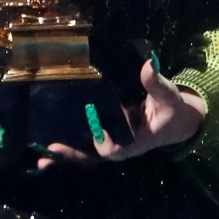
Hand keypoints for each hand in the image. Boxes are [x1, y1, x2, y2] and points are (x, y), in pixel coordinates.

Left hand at [37, 57, 205, 168]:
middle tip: (48, 151)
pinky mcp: (107, 131)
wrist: (178, 120)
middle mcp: (120, 145)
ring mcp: (112, 139)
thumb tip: (149, 64)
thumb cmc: (173, 109)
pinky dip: (70, 138)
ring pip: (86, 150)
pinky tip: (49, 136)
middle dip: (71, 154)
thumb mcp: (169, 97)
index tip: (96, 132)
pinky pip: (87, 138)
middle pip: (93, 154)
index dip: (105, 143)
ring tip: (40, 155)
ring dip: (65, 151)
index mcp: (136, 142)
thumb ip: (157, 84)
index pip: (116, 149)